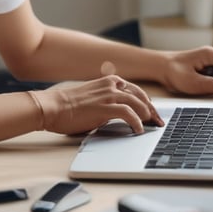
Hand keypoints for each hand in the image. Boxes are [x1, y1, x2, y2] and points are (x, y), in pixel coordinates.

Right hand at [32, 75, 163, 135]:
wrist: (54, 107)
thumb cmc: (70, 105)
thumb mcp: (93, 96)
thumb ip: (108, 100)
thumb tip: (123, 113)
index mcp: (109, 81)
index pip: (136, 90)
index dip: (147, 103)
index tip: (153, 114)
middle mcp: (112, 85)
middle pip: (141, 96)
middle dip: (152, 110)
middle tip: (158, 122)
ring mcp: (109, 95)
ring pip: (138, 103)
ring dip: (147, 116)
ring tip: (150, 127)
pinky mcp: (105, 107)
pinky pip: (129, 114)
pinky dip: (137, 123)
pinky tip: (138, 130)